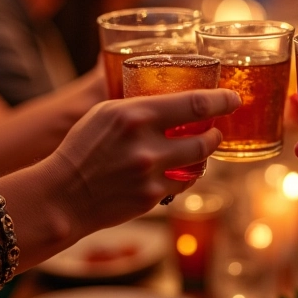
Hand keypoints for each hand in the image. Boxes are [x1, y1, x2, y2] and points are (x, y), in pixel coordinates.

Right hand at [50, 88, 240, 230]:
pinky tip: (183, 169)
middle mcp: (147, 145)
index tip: (234, 99)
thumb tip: (175, 101)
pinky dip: (187, 175)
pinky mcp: (151, 198)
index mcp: (135, 114)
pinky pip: (184, 183)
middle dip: (216, 134)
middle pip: (205, 139)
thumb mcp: (107, 113)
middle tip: (216, 129)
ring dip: (205, 155)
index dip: (221, 100)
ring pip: (199, 163)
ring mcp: (151, 174)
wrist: (62, 195)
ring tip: (202, 147)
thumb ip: (140, 106)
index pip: (194, 103)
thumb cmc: (83, 147)